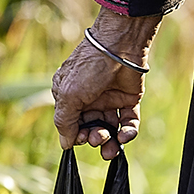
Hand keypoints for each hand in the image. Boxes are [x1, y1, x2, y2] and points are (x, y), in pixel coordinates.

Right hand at [52, 13, 159, 160]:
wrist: (119, 45)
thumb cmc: (89, 67)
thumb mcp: (69, 96)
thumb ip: (65, 122)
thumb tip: (65, 144)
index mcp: (70, 97)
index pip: (71, 124)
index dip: (76, 135)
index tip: (81, 138)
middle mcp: (89, 100)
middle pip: (91, 129)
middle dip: (94, 139)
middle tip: (98, 138)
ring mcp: (109, 100)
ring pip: (110, 129)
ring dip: (111, 142)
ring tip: (112, 148)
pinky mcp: (128, 99)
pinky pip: (128, 122)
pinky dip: (128, 133)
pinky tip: (125, 135)